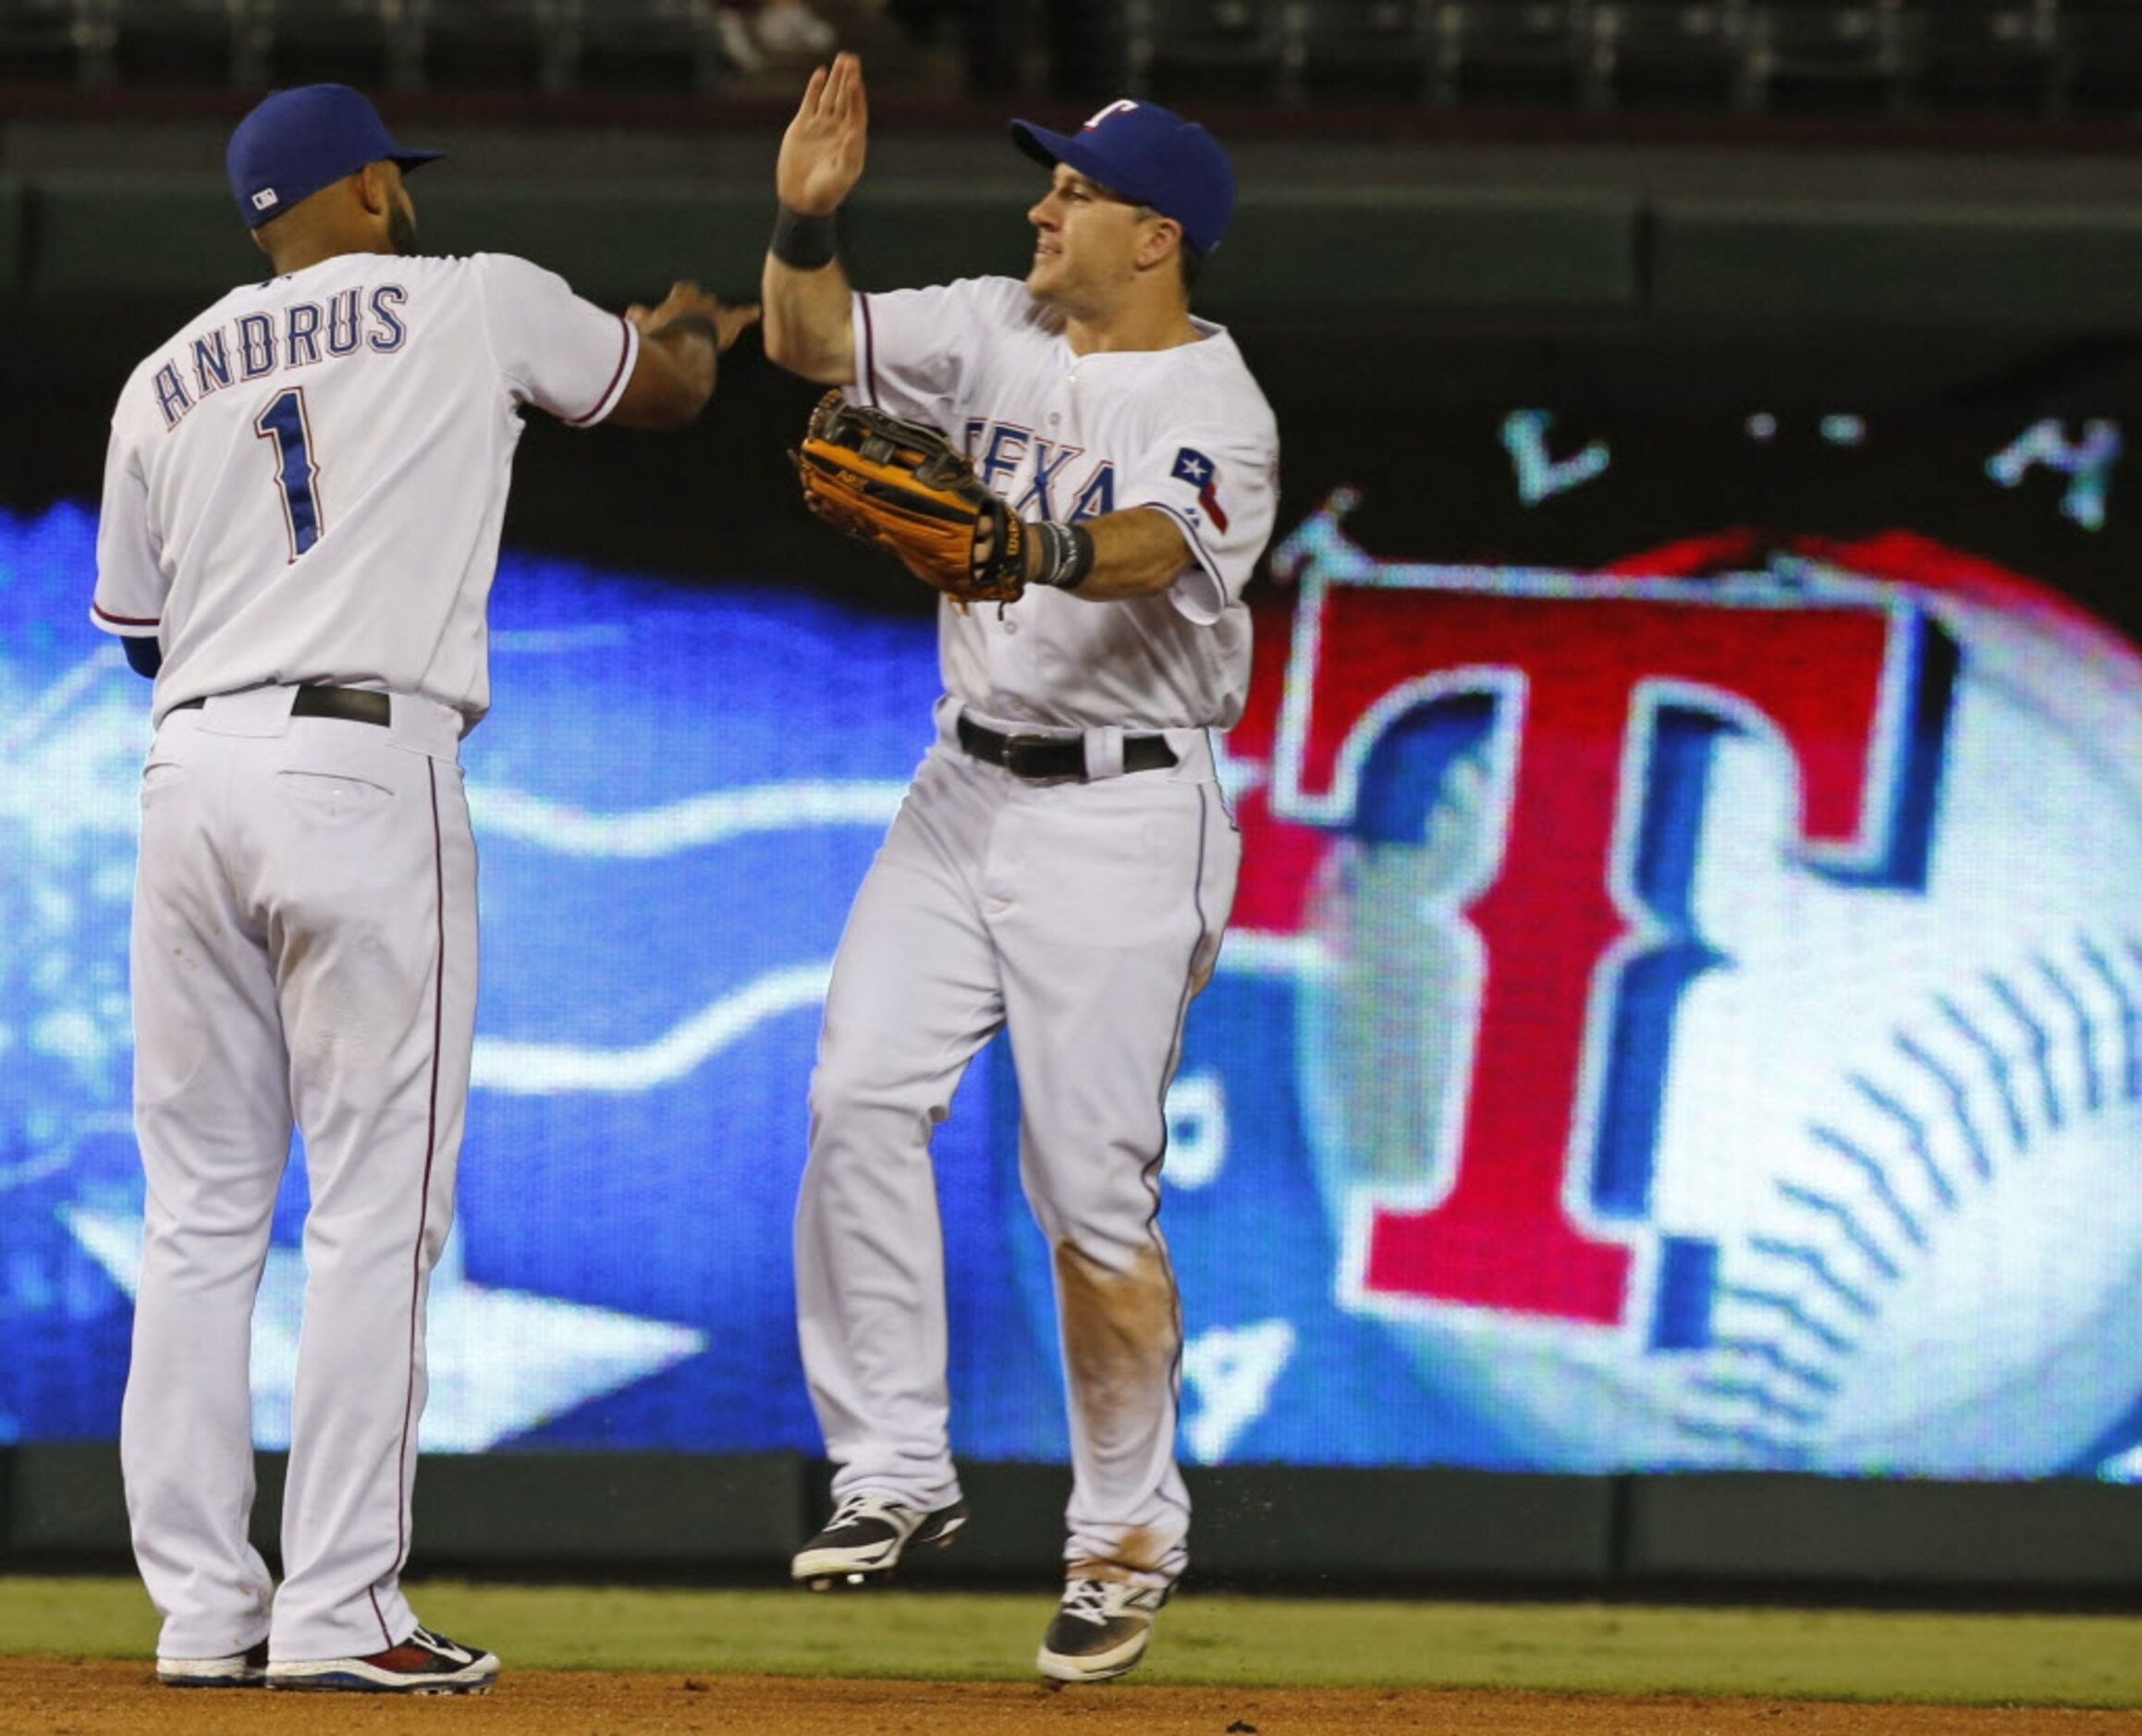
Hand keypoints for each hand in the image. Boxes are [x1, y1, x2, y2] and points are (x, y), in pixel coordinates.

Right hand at [629, 282, 761, 352]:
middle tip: (702, 311)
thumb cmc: (662, 336)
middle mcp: (699, 299)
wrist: (685, 343)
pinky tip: (756, 311)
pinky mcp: (730, 322)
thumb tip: (631, 312)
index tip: (680, 300)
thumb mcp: (646, 325)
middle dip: (702, 304)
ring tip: (721, 316)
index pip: (682, 291)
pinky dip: (748, 313)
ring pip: (719, 307)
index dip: (682, 297)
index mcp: (680, 298)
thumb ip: (639, 317)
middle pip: (703, 298)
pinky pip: (742, 315)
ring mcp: (716, 310)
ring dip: (719, 313)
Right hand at [776, 51, 867, 216]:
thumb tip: (854, 132)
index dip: (856, 95)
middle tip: (852, 59)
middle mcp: (838, 130)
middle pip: (845, 99)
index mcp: (851, 140)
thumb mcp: (841, 176)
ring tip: (842, 59)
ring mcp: (821, 126)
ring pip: (830, 97)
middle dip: (849, 79)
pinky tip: (820, 73)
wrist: (802, 200)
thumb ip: (849, 154)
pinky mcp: (803, 126)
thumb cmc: (827, 193)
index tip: (855, 79)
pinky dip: (814, 88)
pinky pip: (810, 102)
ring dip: (835, 79)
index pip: (856, 111)